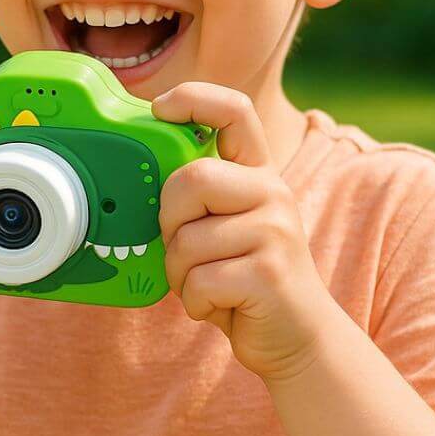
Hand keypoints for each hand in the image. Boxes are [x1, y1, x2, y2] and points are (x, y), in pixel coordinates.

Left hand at [151, 82, 332, 382]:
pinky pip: (199, 282)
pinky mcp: (269, 274)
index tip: (160, 108)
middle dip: (170, 221)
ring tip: (208, 284)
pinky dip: (196, 303)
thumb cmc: (244, 277)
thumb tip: (136, 172)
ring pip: (187, 240)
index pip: (235, 109)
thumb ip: (200, 196)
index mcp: (258, 173)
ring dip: (181, 274)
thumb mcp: (228, 224)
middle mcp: (272, 192)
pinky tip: (220, 306)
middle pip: (191, 180)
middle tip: (185, 250)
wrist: (298, 337)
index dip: (193, 98)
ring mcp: (275, 231)